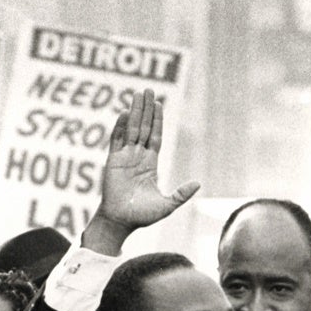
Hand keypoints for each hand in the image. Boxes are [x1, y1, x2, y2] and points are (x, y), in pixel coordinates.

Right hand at [84, 89, 199, 254]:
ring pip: (131, 129)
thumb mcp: (167, 205)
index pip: (155, 136)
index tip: (158, 104)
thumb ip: (181, 194)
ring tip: (137, 94)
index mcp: (149, 164)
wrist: (120, 221)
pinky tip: (125, 112)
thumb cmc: (141, 216)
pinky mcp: (113, 161)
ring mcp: (124, 158)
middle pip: (144, 128)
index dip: (157, 120)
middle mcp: (137, 157)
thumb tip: (198, 183)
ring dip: (135, 111)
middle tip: (147, 89)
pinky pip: (117, 140)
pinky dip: (120, 126)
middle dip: (146, 109)